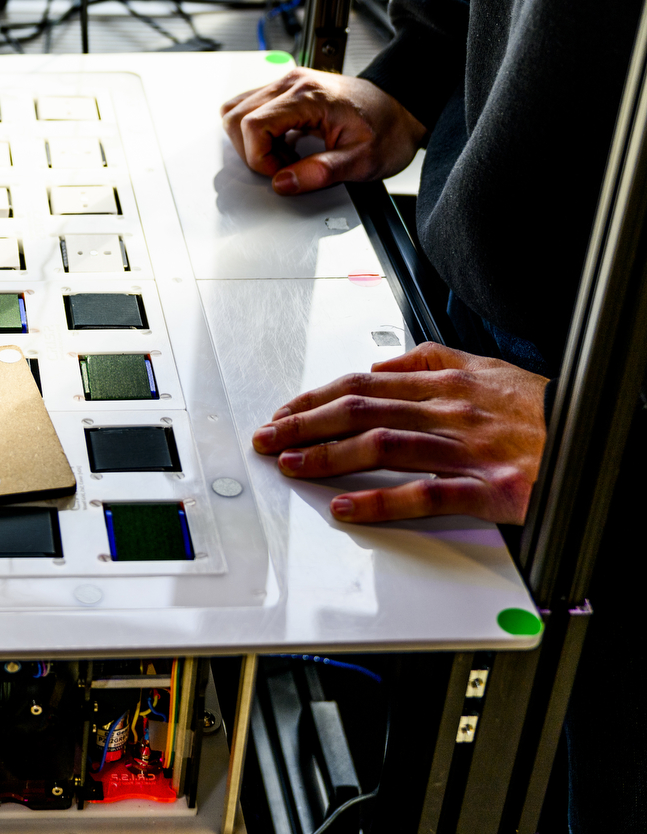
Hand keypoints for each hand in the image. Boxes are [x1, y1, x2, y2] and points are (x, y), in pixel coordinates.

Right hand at [220, 67, 425, 195]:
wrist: (404, 106)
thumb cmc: (388, 129)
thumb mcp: (362, 160)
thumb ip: (321, 173)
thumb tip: (283, 183)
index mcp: (308, 96)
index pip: (252, 125)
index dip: (259, 157)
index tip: (282, 172)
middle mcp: (292, 83)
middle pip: (235, 115)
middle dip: (250, 150)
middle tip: (282, 165)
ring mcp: (288, 83)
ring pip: (235, 109)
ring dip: (249, 140)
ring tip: (281, 154)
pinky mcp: (287, 90)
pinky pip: (250, 107)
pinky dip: (255, 130)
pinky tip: (281, 142)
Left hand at [250, 342, 548, 523]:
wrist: (600, 435)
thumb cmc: (544, 411)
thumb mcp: (491, 369)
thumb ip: (434, 361)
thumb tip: (385, 364)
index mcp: (446, 384)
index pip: (364, 386)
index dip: (316, 398)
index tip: (283, 412)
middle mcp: (450, 412)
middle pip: (362, 410)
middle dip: (306, 424)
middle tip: (268, 439)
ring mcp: (467, 450)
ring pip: (383, 445)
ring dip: (330, 456)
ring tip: (293, 465)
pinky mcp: (489, 489)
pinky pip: (426, 493)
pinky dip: (382, 501)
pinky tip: (347, 508)